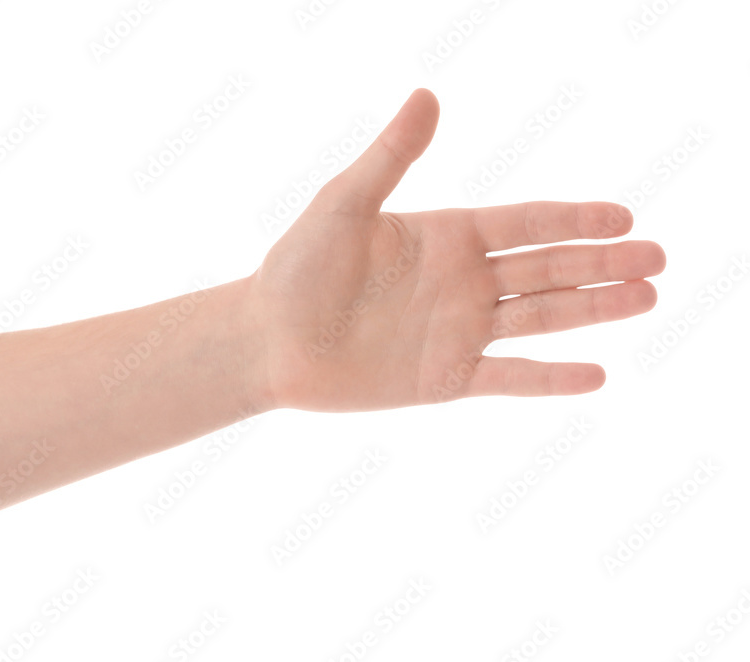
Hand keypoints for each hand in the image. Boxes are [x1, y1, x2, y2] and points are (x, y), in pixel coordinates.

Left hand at [248, 89, 665, 411]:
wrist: (268, 340)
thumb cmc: (298, 267)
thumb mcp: (344, 204)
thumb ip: (391, 157)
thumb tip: (427, 96)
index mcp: (445, 236)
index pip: (524, 223)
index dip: (574, 220)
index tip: (623, 216)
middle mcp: (461, 282)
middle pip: (546, 268)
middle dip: (602, 263)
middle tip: (658, 258)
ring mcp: (457, 330)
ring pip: (540, 318)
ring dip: (593, 309)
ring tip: (647, 298)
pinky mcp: (445, 377)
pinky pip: (508, 377)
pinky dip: (550, 378)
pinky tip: (596, 374)